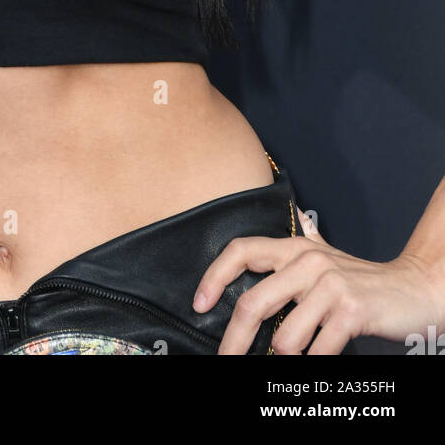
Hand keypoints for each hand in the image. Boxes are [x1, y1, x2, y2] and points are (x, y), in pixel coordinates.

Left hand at [193, 212, 441, 354]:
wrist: (412, 289)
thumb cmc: (360, 281)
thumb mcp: (322, 258)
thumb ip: (296, 253)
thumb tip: (268, 251)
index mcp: (294, 247)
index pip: (242, 251)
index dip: (214, 276)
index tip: (199, 303)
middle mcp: (308, 261)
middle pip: (254, 303)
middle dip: (234, 340)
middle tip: (226, 359)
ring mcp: (330, 285)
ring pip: (284, 337)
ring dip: (285, 356)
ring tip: (293, 357)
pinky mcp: (350, 311)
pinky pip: (317, 350)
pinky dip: (313, 363)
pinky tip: (318, 359)